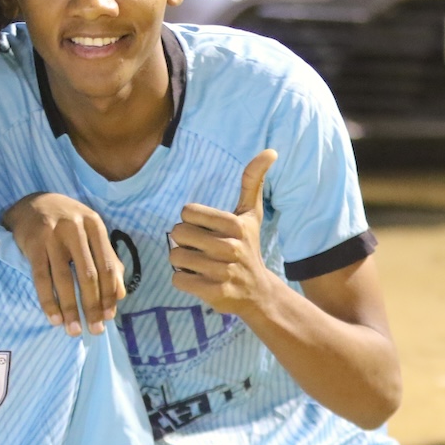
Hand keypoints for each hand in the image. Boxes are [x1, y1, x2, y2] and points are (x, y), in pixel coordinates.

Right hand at [2, 193, 123, 335]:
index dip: (109, 293)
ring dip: (70, 308)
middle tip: (94, 330)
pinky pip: (41, 278)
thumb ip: (108, 260)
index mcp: (95, 225)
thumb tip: (119, 295)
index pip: (107, 265)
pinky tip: (54, 318)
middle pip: (87, 274)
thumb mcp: (91, 233)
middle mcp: (75, 228)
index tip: (109, 316)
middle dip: (92, 306)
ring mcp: (52, 236)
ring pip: (63, 279)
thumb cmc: (67, 223)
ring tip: (73, 330)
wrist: (32, 204)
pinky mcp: (32, 244)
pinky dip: (48, 301)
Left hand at [168, 149, 279, 316]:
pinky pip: (177, 279)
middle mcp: (230, 247)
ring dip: (182, 262)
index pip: (187, 212)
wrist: (258, 293)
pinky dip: (183, 280)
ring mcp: (223, 271)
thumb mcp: (251, 215)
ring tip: (201, 265)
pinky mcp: (214, 292)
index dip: (192, 222)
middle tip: (202, 250)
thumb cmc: (248, 247)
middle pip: (177, 233)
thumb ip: (253, 182)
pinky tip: (200, 280)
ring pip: (175, 256)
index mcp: (235, 225)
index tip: (208, 231)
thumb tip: (270, 151)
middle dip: (184, 242)